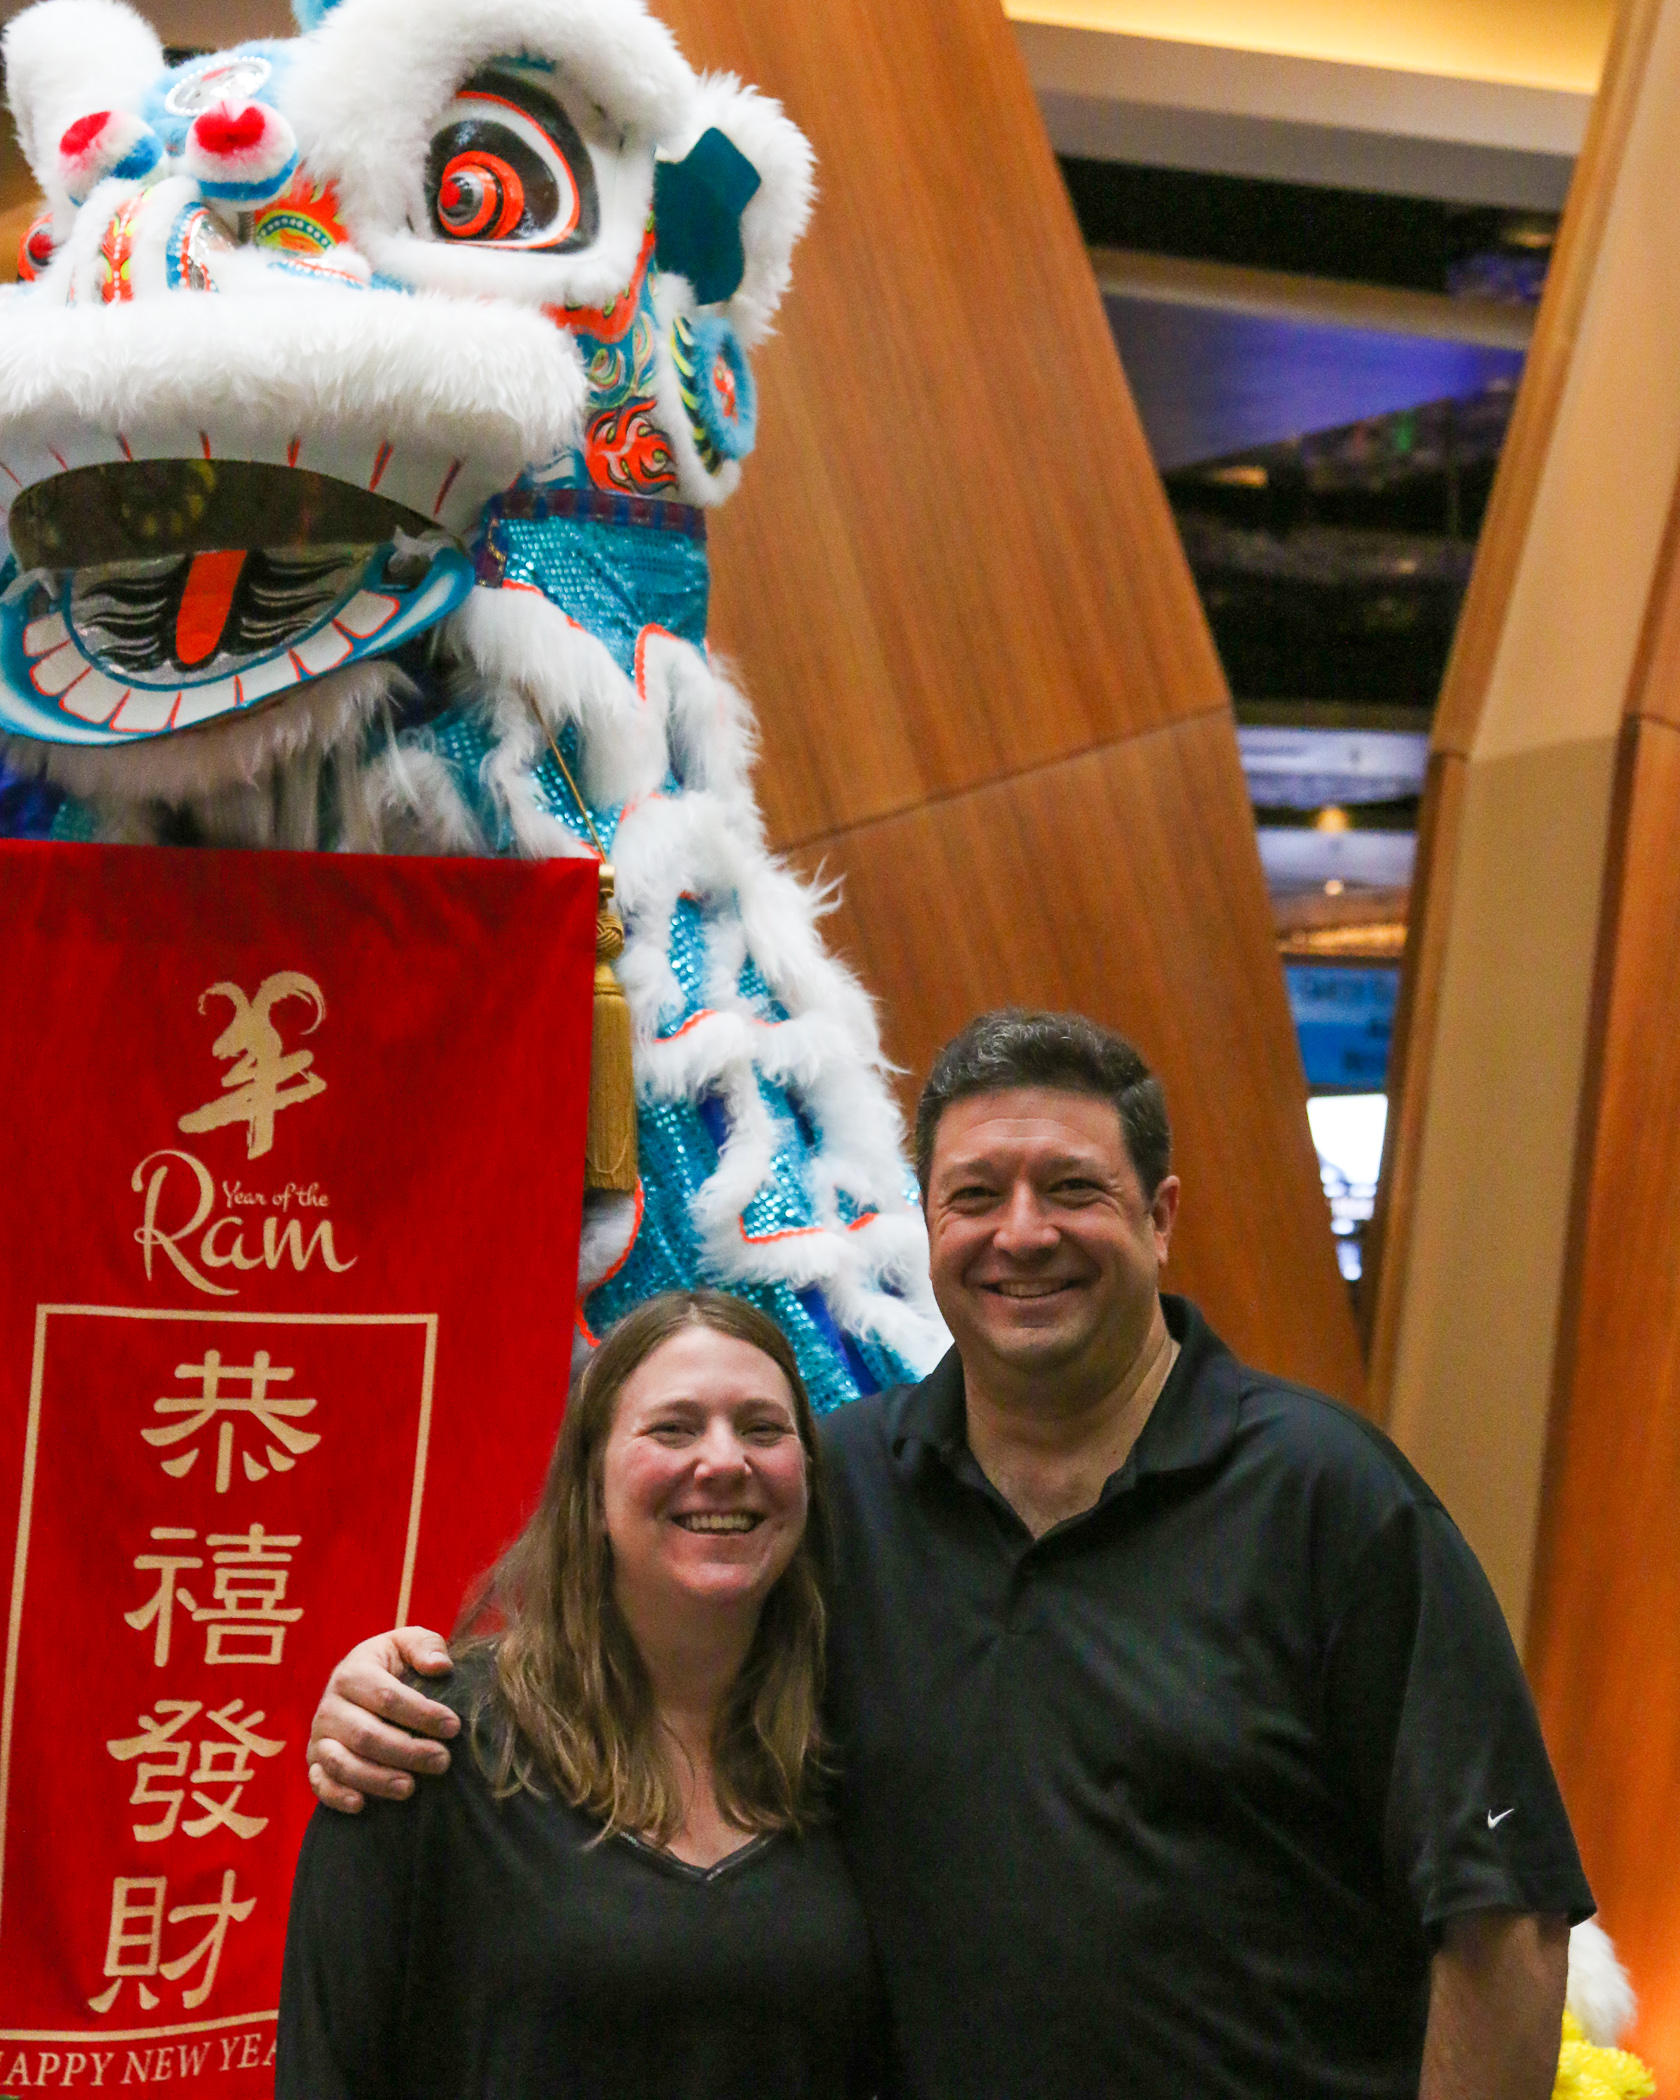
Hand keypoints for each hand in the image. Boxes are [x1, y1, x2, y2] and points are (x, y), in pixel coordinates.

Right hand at [306, 1627, 460, 1812]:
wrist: (360, 1685)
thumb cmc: (393, 1665)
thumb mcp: (408, 1643)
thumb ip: (426, 1646)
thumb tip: (440, 1666)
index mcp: (352, 1672)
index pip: (387, 1697)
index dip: (422, 1714)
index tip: (453, 1727)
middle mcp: (329, 1706)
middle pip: (366, 1735)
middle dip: (407, 1752)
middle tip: (442, 1761)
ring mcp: (319, 1737)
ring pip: (341, 1763)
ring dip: (377, 1778)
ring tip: (410, 1787)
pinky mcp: (314, 1762)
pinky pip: (319, 1783)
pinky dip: (337, 1796)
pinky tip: (362, 1804)